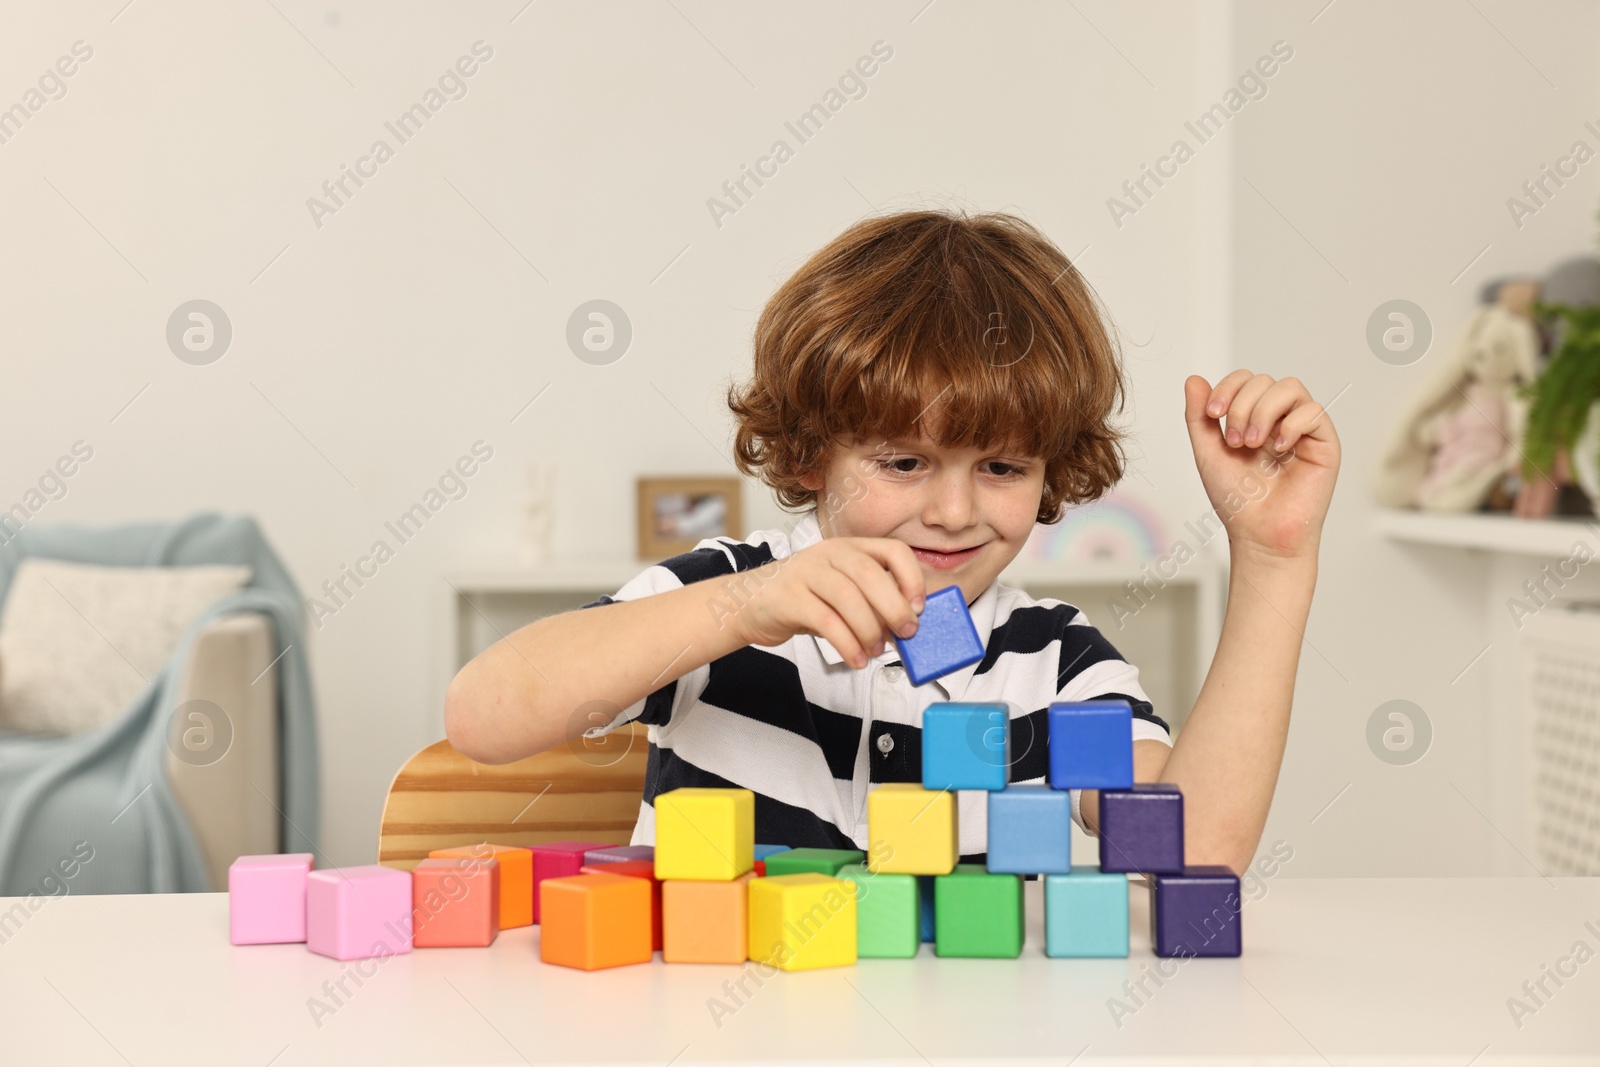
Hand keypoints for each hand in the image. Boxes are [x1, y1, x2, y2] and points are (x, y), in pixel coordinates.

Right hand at [729, 538, 925, 667]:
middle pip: (870, 574)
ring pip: (848, 598)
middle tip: (906, 633)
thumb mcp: (839, 592)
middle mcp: (829, 554)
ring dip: (869, 630)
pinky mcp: (789, 598)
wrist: (747, 603)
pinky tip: (856, 660)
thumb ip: (870, 604)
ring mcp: (806, 573)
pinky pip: (825, 622)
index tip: (918, 608)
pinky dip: (846, 645)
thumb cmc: (802, 600)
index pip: (893, 551)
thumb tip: (906, 629)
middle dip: (894, 607)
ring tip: (875, 652)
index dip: (912, 579)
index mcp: (849, 548)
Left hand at [1183, 372, 1339, 561]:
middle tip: (1235, 441)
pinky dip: (1291, 425)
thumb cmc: (1238, 500)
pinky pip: (1313, 412)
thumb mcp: (1208, 452)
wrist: (1259, 534)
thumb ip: (1199, 417)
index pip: (1245, 380)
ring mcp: (1303, 429)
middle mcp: (1279, 420)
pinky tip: (1279, 449)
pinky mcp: (1325, 443)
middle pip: (1264, 381)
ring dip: (1263, 411)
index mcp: (1253, 418)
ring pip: (1290, 388)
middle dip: (1241, 406)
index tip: (1212, 413)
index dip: (1228, 387)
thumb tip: (1194, 379)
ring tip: (1252, 444)